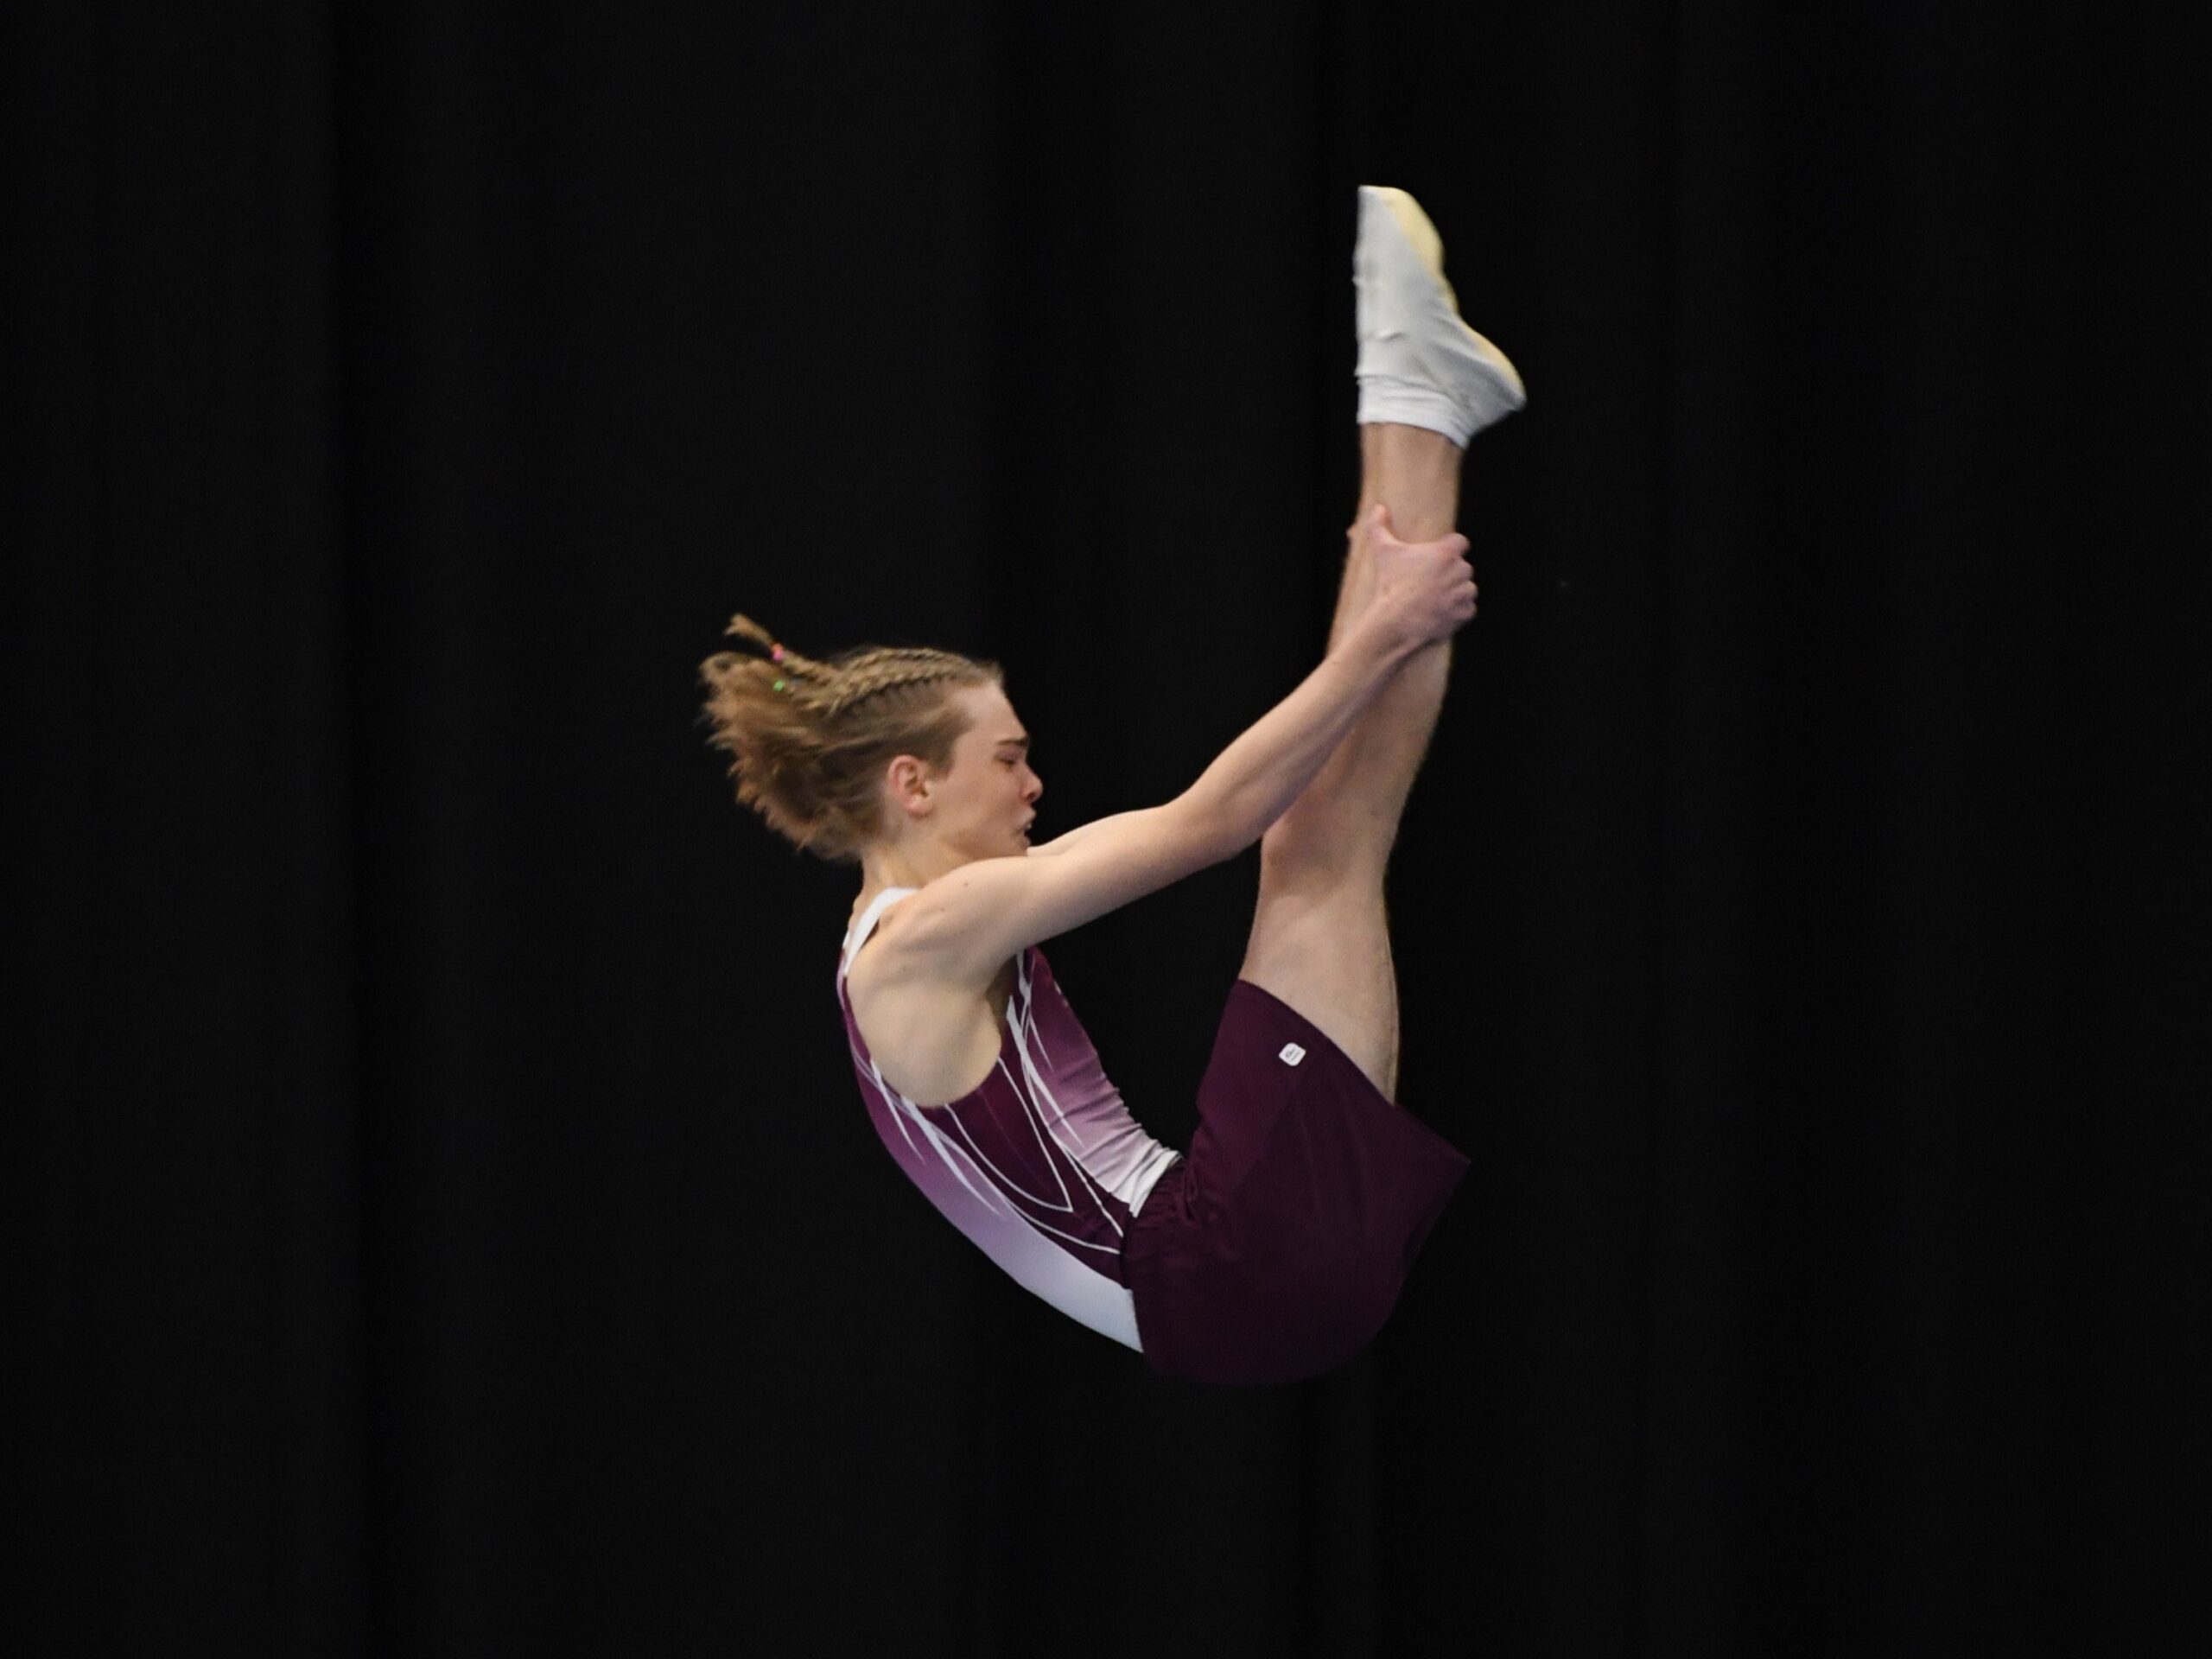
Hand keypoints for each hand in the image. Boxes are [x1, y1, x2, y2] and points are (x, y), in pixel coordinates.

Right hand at [1352, 502, 1477, 653]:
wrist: (1396, 622)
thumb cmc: (1391, 584)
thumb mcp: (1383, 552)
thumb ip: (1379, 527)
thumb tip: (1378, 508)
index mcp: (1446, 552)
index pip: (1461, 542)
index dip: (1450, 548)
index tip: (1439, 557)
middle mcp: (1461, 570)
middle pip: (1463, 567)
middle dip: (1451, 573)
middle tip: (1430, 581)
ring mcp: (1464, 593)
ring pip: (1467, 589)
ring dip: (1456, 592)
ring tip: (1435, 598)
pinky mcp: (1465, 613)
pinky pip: (1467, 609)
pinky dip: (1458, 612)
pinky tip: (1440, 612)